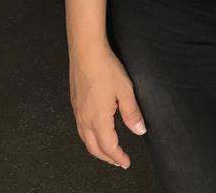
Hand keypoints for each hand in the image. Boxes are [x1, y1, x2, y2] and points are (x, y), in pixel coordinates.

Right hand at [69, 44, 146, 168]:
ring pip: (85, 140)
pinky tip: (96, 133)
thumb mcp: (125, 90)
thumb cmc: (106, 69)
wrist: (86, 52)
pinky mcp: (75, 104)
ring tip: (108, 152)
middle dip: (107, 158)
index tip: (126, 162)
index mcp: (98, 119)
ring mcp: (78, 113)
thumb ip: (132, 113)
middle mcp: (85, 120)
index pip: (109, 147)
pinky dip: (89, 138)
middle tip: (118, 162)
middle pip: (94, 148)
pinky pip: (81, 129)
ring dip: (97, 149)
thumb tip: (140, 131)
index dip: (118, 157)